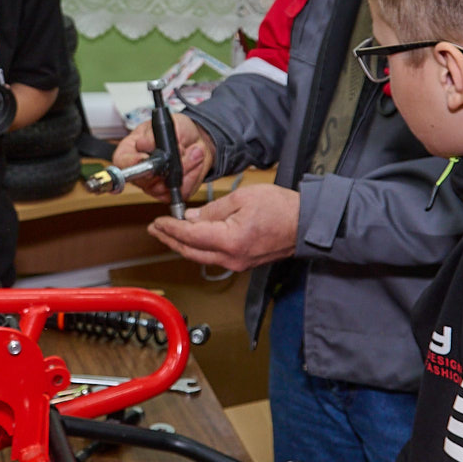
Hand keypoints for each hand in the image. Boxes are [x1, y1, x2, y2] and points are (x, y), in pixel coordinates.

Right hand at [112, 115, 216, 199]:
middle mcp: (140, 172)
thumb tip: (145, 144)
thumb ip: (154, 134)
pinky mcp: (171, 194)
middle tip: (183, 148)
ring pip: (167, 187)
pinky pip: (182, 190)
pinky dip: (192, 176)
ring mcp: (154, 186)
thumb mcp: (168, 124)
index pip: (123, 163)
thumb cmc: (178, 131)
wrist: (197, 141)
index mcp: (131, 152)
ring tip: (193, 152)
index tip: (147, 157)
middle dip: (169, 165)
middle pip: (145, 181)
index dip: (133, 162)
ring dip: (185, 168)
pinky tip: (195, 163)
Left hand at [148, 183, 298, 270]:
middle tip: (156, 229)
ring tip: (168, 233)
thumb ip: (213, 209)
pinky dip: (199, 248)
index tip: (158, 222)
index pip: (190, 236)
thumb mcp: (242, 198)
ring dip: (182, 244)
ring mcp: (238, 263)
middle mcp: (231, 258)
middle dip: (170, 240)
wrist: (306, 224)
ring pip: (201, 256)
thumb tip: (191, 217)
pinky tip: (192, 238)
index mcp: (230, 240)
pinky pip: (214, 257)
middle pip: (191, 251)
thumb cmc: (282, 208)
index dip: (170, 228)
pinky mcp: (243, 263)